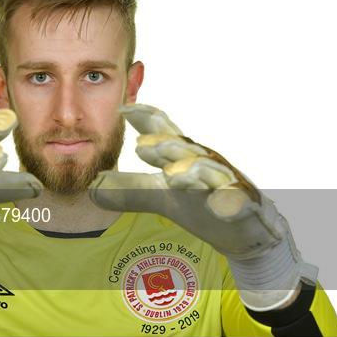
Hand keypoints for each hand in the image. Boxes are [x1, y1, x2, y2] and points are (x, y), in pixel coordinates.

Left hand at [89, 103, 316, 310]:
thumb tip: (93, 187)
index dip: (145, 118)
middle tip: (140, 146)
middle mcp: (204, 162)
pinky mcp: (243, 205)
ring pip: (209, 171)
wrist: (243, 228)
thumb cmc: (200, 203)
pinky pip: (238, 201)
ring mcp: (225, 182)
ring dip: (192, 170)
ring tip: (173, 176)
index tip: (123, 108)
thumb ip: (130, 190)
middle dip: (164, 144)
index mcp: (182, 156)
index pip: (163, 132)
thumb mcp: (161, 197)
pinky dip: (231, 202)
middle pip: (184, 148)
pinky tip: (222, 204)